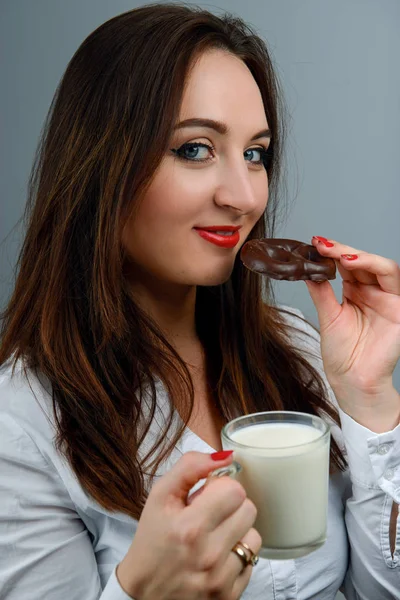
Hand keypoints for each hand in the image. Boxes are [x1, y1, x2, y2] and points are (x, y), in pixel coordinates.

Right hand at [117, 451, 260, 599]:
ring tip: (214, 537)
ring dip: (237, 532)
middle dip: (230, 507)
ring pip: (254, 536)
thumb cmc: (152, 540)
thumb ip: (190, 467)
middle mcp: (209, 555)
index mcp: (190, 528)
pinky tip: (217, 558)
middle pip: (248, 509)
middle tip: (209, 515)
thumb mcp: (160, 496)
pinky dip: (237, 556)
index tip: (206, 497)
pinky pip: (252, 562)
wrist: (143, 594)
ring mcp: (221, 579)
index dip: (220, 488)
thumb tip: (225, 456)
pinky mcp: (230, 596)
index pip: (234, 490)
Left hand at [306, 236, 399, 430]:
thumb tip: (306, 268)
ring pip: (381, 266)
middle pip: (362, 262)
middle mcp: (373, 293)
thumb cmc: (342, 355)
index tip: (313, 244)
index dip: (332, 253)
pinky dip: (374, 266)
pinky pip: (393, 280)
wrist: (352, 380)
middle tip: (322, 245)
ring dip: (360, 255)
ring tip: (339, 254)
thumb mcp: (327, 316)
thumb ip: (321, 291)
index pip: (346, 266)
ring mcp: (387, 300)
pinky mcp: (398, 308)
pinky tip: (354, 263)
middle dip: (342, 250)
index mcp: (355, 293)